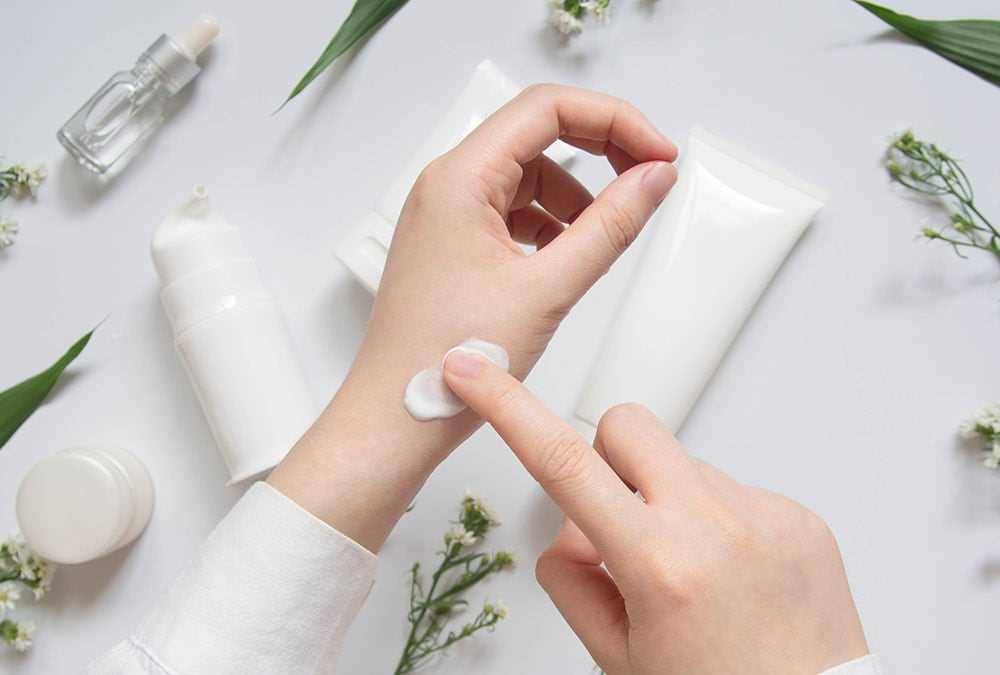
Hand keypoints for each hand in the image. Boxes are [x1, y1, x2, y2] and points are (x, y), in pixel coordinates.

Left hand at [269, 85, 677, 550]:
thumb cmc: (445, 361)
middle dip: (600, 150)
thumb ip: (609, 227)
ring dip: (576, 194)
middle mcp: (447, 187)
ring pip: (528, 176)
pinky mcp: (453, 245)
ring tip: (606, 233)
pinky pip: (513, 212)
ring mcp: (447, 216)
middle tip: (648, 177)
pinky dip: (551, 224)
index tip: (657, 153)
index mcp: (459, 180)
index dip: (613, 120)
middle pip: (538, 134)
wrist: (396, 417)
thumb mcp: (547, 290)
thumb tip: (652, 180)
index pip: (547, 109)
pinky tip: (571, 255)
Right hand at [442, 353, 869, 674]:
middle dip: (605, 456)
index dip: (507, 406)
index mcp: (660, 564)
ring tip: (693, 572)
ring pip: (682, 464)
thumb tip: (574, 527)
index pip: (562, 462)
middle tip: (619, 520)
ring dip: (669, 501)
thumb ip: (573, 578)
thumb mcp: (616, 655)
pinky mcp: (799, 514)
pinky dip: (717, 522)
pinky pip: (733, 490)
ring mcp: (765, 514)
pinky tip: (733, 575)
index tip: (475, 370)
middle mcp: (716, 525)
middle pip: (627, 425)